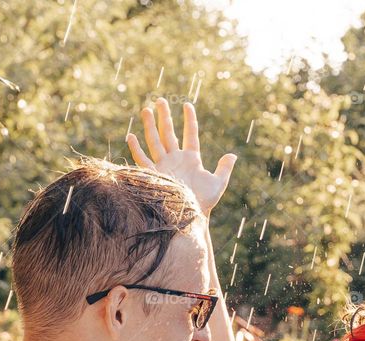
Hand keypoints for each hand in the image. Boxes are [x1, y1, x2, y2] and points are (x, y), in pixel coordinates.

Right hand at [127, 97, 235, 215]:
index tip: (187, 105)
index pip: (190, 134)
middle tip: (160, 100)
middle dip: (164, 117)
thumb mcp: (218, 183)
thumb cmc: (204, 202)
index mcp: (191, 158)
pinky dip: (136, 149)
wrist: (188, 215)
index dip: (190, 120)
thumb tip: (233, 155)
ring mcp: (164, 165)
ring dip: (150, 125)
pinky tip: (131, 136)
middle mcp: (176, 159)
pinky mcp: (154, 174)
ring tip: (146, 109)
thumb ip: (224, 168)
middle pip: (168, 133)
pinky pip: (142, 160)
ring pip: (155, 141)